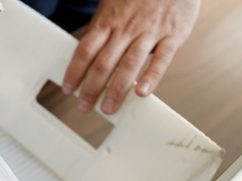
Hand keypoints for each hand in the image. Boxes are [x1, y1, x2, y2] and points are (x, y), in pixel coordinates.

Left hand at [62, 0, 199, 113]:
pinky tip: (142, 93)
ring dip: (116, 90)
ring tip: (108, 108)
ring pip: (129, 64)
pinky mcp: (173, 35)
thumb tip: (86, 54)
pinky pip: (161, 59)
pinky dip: (151, 77)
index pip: (85, 50)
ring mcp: (150, 31)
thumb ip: (102, 28)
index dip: (74, 72)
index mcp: (109, 20)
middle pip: (104, 62)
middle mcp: (126, 28)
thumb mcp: (113, 4)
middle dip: (91, 88)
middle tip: (83, 106)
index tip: (68, 89)